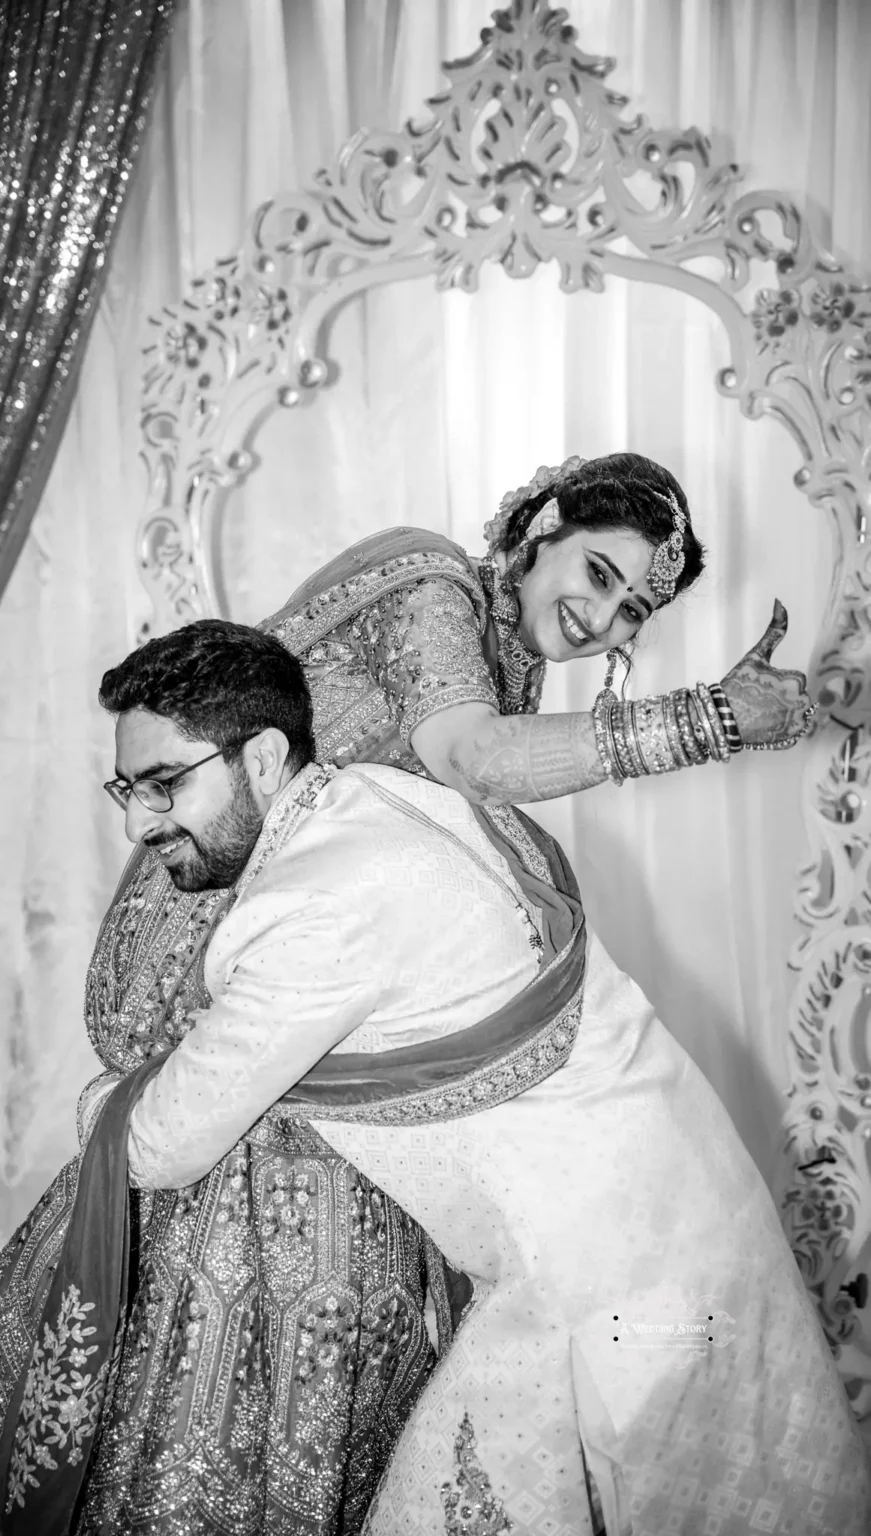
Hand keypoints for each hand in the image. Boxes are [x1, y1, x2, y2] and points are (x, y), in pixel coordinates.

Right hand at [720, 600, 813, 749]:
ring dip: (784, 711)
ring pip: (797, 711)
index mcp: (795, 681)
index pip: (794, 678)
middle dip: (781, 696)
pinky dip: (783, 727)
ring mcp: (797, 723)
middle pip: (797, 695)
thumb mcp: (755, 656)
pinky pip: (794, 728)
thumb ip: (774, 631)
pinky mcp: (792, 738)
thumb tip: (781, 602)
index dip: (775, 681)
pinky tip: (766, 724)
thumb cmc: (737, 686)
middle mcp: (800, 702)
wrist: (721, 720)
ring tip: (761, 713)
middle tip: (758, 701)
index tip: (758, 687)